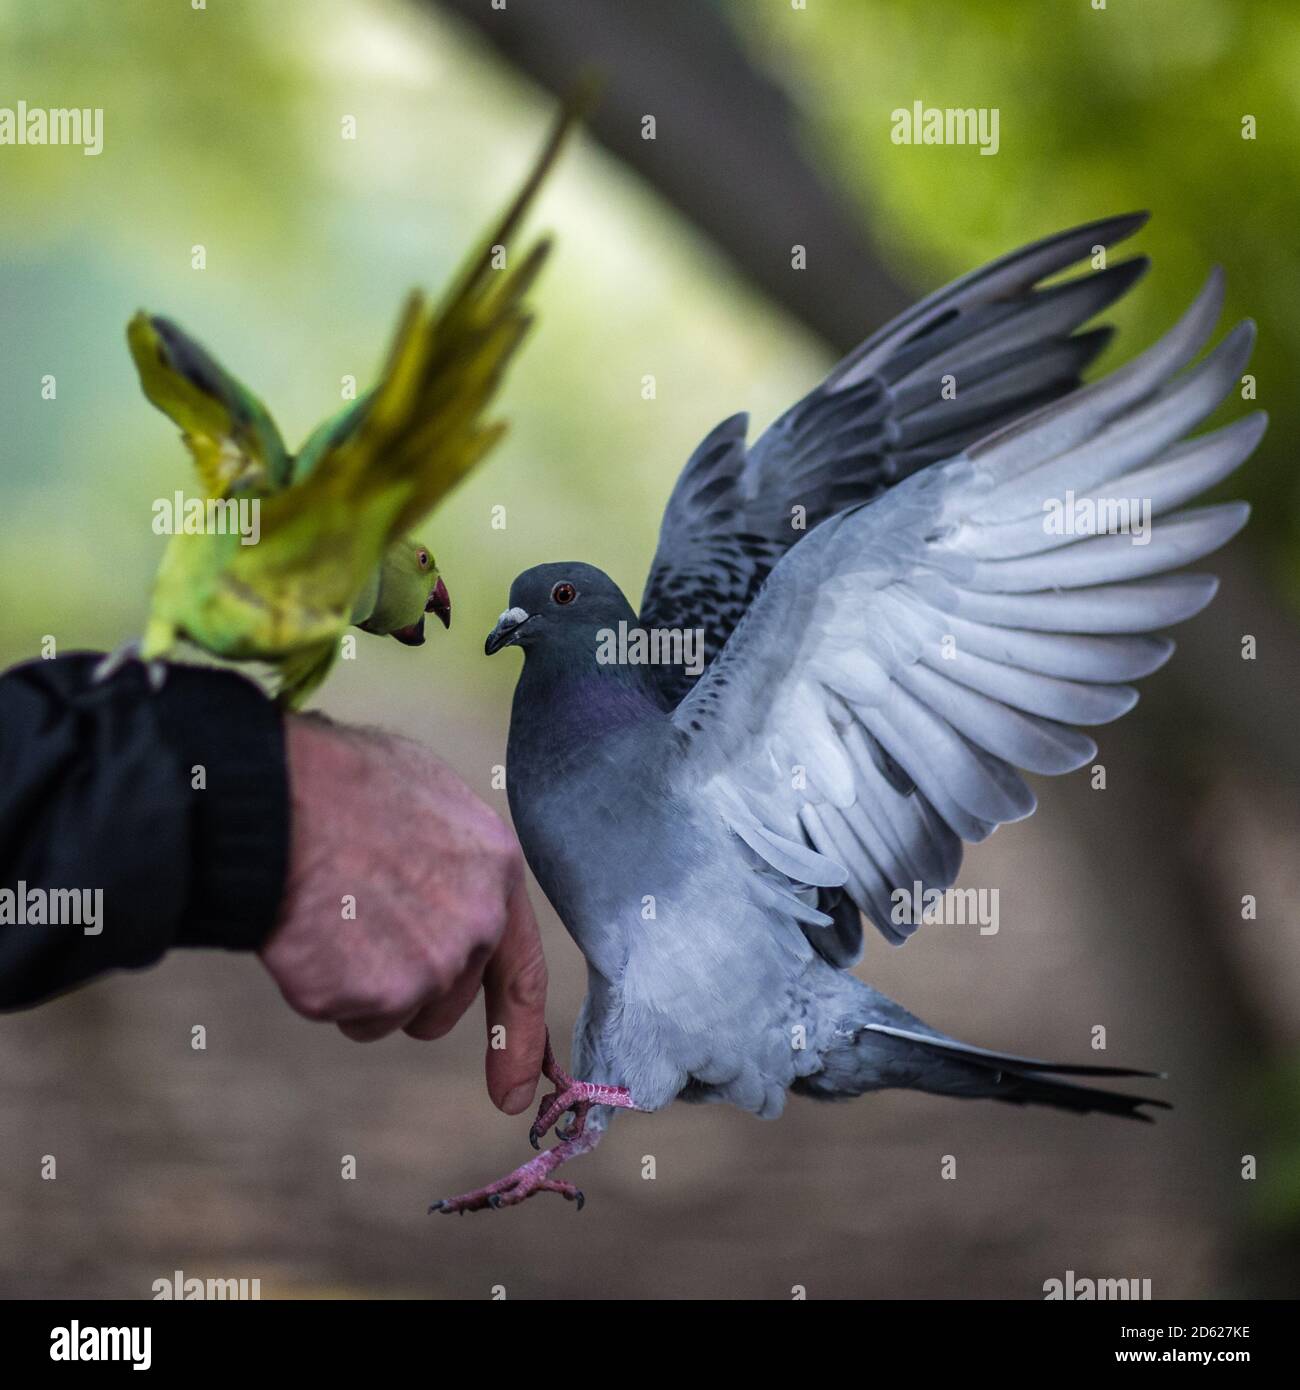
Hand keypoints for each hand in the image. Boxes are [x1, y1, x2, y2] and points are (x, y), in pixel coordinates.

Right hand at [259, 714, 547, 1114]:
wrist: (275, 796)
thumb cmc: (343, 782)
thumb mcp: (432, 800)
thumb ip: (458, 863)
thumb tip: (455, 889)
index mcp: (497, 874)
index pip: (522, 974)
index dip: (519, 1039)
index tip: (514, 1096)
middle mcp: (473, 929)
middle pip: (443, 1004)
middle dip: (406, 985)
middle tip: (360, 922)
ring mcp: (423, 969)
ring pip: (387, 1017)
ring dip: (359, 986)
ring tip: (330, 912)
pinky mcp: (365, 997)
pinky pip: (338, 1011)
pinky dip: (317, 982)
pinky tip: (305, 926)